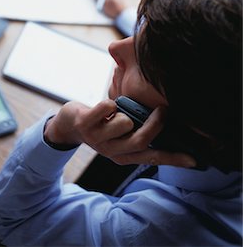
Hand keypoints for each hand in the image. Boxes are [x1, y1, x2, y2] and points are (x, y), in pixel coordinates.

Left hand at [44, 100, 195, 167]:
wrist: (68, 125)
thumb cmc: (101, 126)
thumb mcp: (120, 135)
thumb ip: (139, 133)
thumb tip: (164, 124)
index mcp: (123, 156)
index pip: (152, 158)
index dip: (173, 158)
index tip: (193, 159)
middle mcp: (111, 152)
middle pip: (142, 141)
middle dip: (155, 123)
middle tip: (163, 110)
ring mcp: (97, 139)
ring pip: (124, 123)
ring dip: (123, 112)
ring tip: (116, 112)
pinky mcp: (85, 124)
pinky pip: (105, 107)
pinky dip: (108, 102)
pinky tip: (104, 107)